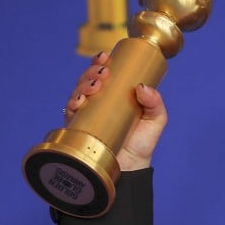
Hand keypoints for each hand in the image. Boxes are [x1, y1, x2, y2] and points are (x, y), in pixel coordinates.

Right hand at [63, 51, 167, 170]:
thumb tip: (142, 87)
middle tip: (103, 72)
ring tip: (95, 86)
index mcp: (114, 95)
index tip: (106, 57)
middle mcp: (97, 102)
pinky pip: (69, 113)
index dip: (101, 62)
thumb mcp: (155, 120)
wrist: (132, 168)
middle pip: (88, 80)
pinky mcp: (78, 129)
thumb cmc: (142, 143)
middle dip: (92, 72)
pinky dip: (72, 103)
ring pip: (78, 92)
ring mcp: (86, 115)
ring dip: (83, 84)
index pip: (103, 73)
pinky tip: (79, 101)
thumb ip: (155, 103)